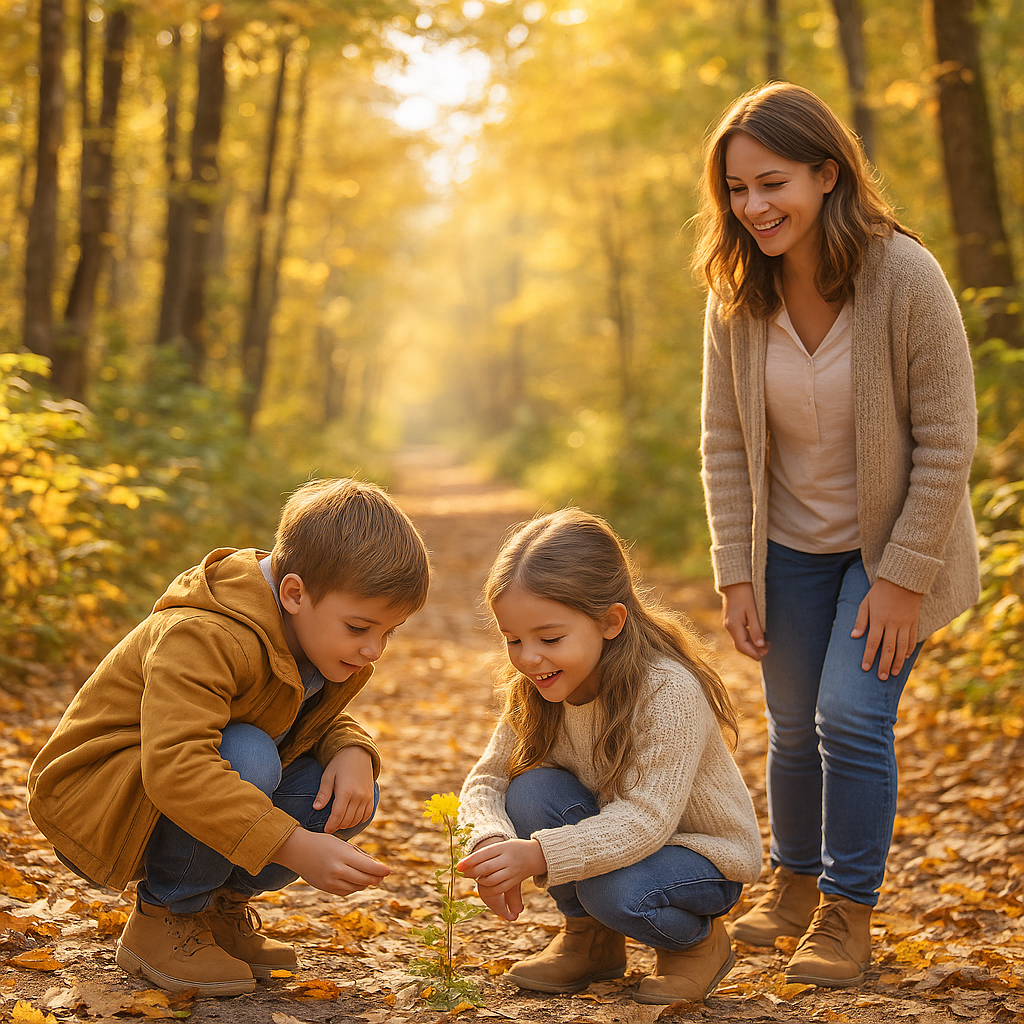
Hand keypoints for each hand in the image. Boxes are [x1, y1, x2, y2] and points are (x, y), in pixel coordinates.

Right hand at [273, 827, 388, 896]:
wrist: (297, 850)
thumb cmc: (323, 843)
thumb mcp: (342, 844)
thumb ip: (358, 855)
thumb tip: (375, 867)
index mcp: (344, 855)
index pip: (369, 867)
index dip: (381, 871)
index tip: (389, 871)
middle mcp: (338, 870)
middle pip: (365, 880)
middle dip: (376, 879)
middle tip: (381, 876)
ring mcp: (331, 881)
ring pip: (356, 887)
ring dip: (365, 883)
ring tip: (369, 877)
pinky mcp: (326, 888)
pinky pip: (346, 892)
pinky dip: (353, 887)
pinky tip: (355, 881)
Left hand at [316, 746, 374, 832]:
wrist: (358, 753)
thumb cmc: (340, 764)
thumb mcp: (328, 776)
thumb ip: (323, 793)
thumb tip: (316, 808)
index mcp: (346, 791)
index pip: (338, 815)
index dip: (331, 825)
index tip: (326, 830)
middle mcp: (358, 796)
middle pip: (347, 820)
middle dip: (338, 826)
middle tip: (330, 828)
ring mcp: (367, 797)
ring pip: (357, 819)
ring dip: (347, 824)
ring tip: (339, 824)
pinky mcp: (371, 797)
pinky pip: (366, 815)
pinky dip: (359, 820)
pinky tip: (351, 819)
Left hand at [457, 838, 546, 922]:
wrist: (536, 855)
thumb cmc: (514, 849)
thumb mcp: (502, 845)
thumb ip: (487, 854)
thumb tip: (468, 863)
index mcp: (503, 847)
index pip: (483, 854)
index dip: (469, 861)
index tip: (458, 866)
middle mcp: (507, 859)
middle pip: (486, 868)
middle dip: (472, 872)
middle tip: (463, 873)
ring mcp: (512, 871)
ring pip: (491, 880)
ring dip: (480, 881)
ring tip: (475, 878)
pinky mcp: (515, 881)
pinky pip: (499, 888)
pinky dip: (489, 889)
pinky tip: (485, 885)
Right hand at [721, 583, 768, 660]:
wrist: (734, 582)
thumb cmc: (745, 595)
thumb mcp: (753, 612)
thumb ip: (756, 629)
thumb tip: (760, 646)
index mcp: (733, 625)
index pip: (742, 646)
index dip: (754, 653)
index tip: (765, 655)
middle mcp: (728, 627)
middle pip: (740, 646)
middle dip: (753, 651)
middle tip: (768, 649)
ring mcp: (728, 624)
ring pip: (740, 640)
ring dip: (752, 645)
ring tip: (765, 644)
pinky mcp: (731, 621)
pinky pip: (739, 634)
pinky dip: (748, 639)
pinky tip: (757, 636)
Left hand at [851, 578, 922, 680]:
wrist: (903, 580)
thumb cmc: (879, 592)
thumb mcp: (865, 603)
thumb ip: (860, 621)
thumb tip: (854, 636)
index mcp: (878, 619)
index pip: (872, 642)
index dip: (869, 656)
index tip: (866, 668)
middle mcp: (892, 623)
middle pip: (888, 648)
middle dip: (884, 664)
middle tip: (882, 677)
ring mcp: (905, 623)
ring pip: (902, 647)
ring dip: (898, 662)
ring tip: (894, 673)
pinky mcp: (914, 622)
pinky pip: (912, 639)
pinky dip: (909, 650)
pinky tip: (905, 658)